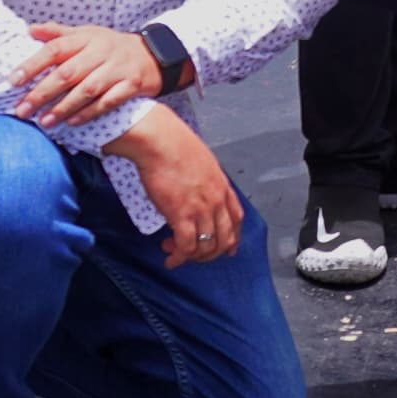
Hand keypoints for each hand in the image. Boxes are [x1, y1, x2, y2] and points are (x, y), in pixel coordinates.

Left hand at [18, 24, 162, 126]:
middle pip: (68, 73)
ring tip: (43, 122)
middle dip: (42, 93)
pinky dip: (89, 113)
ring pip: (87, 90)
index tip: (13, 81)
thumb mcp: (87, 34)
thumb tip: (30, 30)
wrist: (153, 55)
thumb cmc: (110, 46)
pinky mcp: (132, 85)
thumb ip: (59, 34)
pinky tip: (72, 123)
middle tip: (22, 110)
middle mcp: (102, 52)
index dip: (33, 64)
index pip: (55, 49)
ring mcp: (118, 69)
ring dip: (63, 107)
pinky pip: (108, 102)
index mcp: (87, 38)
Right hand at [111, 110, 241, 268]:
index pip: (236, 219)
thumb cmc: (173, 144)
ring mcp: (201, 208)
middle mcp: (216, 200)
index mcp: (222, 185)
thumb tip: (193, 186)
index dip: (233, 238)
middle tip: (191, 253)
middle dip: (208, 253)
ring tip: (172, 250)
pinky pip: (186, 246)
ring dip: (190, 256)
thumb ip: (203, 178)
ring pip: (206, 247)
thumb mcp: (200, 160)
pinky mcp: (182, 215)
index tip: (228, 249)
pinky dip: (179, 257)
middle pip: (224, 239)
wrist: (160, 140)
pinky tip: (169, 257)